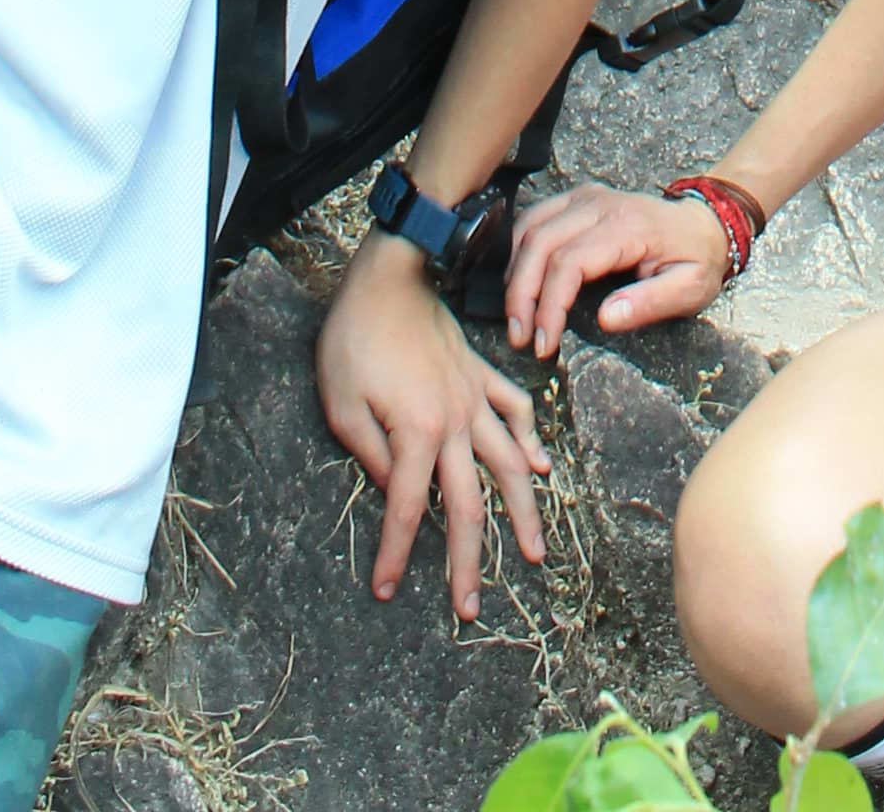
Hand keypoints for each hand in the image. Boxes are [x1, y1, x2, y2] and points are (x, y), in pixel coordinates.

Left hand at [314, 236, 548, 618]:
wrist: (389, 274)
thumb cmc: (354, 337)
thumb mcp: (342, 403)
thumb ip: (369, 455)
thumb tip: (390, 494)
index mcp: (416, 432)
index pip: (406, 509)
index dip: (396, 553)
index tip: (386, 591)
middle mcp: (455, 422)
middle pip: (468, 504)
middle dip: (468, 562)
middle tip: (470, 609)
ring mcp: (474, 397)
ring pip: (509, 464)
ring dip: (522, 513)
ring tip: (532, 554)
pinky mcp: (480, 375)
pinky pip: (515, 411)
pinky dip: (531, 441)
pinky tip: (542, 467)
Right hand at [502, 181, 734, 357]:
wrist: (706, 223)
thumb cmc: (697, 260)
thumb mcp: (689, 289)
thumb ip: (649, 303)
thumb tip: (605, 318)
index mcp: (627, 226)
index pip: (569, 262)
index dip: (549, 305)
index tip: (544, 344)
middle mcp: (599, 205)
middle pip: (540, 243)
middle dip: (521, 294)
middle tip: (519, 336)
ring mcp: (586, 197)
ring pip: (530, 227)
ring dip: (515, 273)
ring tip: (516, 317)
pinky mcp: (578, 198)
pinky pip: (535, 217)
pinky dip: (519, 250)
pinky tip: (520, 282)